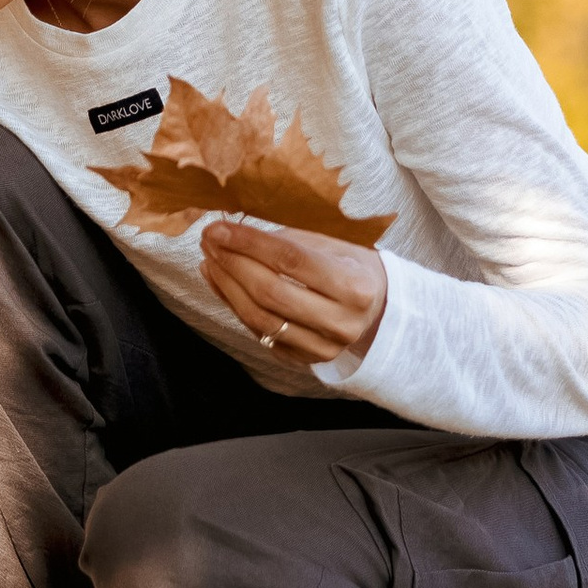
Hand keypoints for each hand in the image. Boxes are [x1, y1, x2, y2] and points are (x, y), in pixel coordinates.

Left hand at [201, 219, 386, 368]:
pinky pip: (259, 333)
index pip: (292, 260)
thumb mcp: (335, 243)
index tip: (219, 228)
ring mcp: (323, 347)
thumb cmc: (352, 266)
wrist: (378, 308)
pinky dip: (234, 305)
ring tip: (209, 259)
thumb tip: (237, 230)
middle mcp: (341, 322)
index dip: (250, 244)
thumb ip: (291, 238)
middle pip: (271, 293)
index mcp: (354, 286)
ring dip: (227, 286)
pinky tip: (220, 281)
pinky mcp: (304, 359)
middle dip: (232, 264)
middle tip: (209, 240)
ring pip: (260, 319)